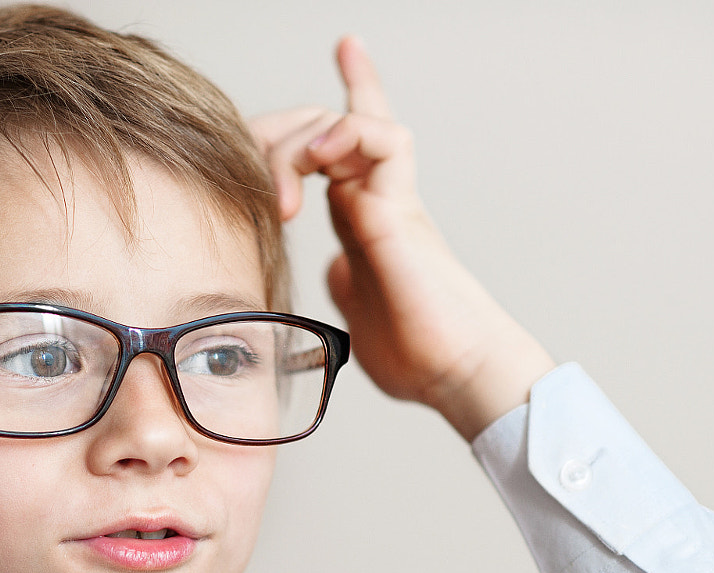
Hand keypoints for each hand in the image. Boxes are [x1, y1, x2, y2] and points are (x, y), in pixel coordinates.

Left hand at [249, 37, 554, 440]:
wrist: (456, 376)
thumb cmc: (420, 356)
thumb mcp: (359, 315)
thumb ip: (346, 284)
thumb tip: (334, 270)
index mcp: (364, 221)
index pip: (345, 150)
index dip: (331, 110)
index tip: (339, 55)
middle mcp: (379, 200)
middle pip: (335, 123)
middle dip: (285, 125)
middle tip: (257, 164)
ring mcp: (392, 201)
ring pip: (350, 122)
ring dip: (304, 136)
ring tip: (288, 186)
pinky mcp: (401, 212)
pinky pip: (384, 140)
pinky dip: (349, 130)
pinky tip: (321, 154)